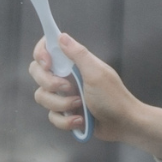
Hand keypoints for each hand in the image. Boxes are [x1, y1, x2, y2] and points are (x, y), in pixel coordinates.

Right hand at [30, 33, 161, 159]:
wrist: (124, 125)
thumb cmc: (114, 97)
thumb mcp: (96, 73)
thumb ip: (78, 54)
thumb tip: (61, 36)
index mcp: (74, 64)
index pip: (48, 51)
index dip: (41, 54)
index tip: (47, 63)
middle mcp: (67, 77)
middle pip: (38, 74)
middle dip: (49, 83)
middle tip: (68, 87)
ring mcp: (64, 96)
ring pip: (42, 97)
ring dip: (61, 104)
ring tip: (80, 106)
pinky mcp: (66, 114)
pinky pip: (52, 116)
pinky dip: (66, 121)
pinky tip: (81, 121)